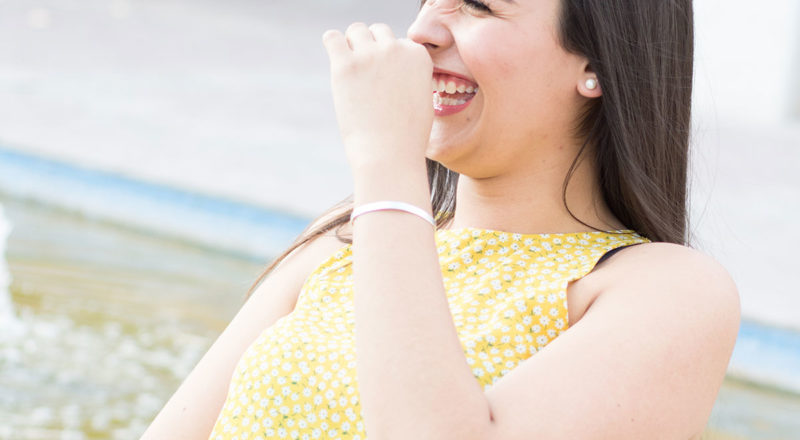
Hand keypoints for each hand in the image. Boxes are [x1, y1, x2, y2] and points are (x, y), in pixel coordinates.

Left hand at [322, 23, 433, 172]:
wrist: (389, 155)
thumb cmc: (405, 136)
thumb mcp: (420, 100)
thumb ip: (410, 76)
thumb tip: (391, 67)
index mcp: (418, 55)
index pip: (399, 42)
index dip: (389, 62)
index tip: (386, 84)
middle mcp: (397, 49)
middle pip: (378, 31)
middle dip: (371, 49)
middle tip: (367, 80)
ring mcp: (371, 55)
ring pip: (355, 30)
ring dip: (352, 46)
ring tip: (352, 74)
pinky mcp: (346, 65)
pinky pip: (331, 37)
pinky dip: (332, 45)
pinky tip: (337, 64)